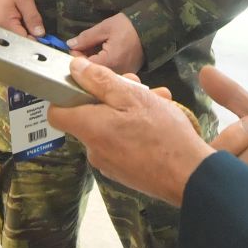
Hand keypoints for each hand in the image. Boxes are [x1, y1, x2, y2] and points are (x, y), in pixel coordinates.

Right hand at [0, 0, 45, 37]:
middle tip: (29, 18)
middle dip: (30, 33)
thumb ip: (33, 17)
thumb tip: (40, 33)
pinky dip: (18, 29)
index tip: (41, 30)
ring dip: (24, 31)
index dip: (36, 37)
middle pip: (21, 41)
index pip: (24, 41)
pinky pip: (12, 34)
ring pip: (17, 38)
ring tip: (22, 17)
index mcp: (5, 25)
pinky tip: (18, 19)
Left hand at [49, 58, 210, 205]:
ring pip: (110, 126)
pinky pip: (122, 142)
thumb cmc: (162, 134)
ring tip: (159, 100)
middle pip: (89, 115)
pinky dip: (135, 128)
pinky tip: (160, 120)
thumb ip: (100, 80)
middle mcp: (93, 149)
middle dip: (112, 96)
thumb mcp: (132, 96)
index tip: (88, 83)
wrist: (191, 177)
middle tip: (139, 86)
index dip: (67, 94)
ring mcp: (109, 163)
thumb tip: (74, 69)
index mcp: (89, 129)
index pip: (56, 112)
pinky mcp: (125, 172)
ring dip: (130, 109)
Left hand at [66, 12, 142, 73]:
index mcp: (111, 63)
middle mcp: (117, 74)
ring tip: (97, 47)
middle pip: (91, 74)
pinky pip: (110, 74)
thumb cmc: (130, 26)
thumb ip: (86, 38)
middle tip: (85, 45)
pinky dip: (104, 65)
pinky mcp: (127, 76)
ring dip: (94, 63)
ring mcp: (123, 77)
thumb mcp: (105, 27)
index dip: (76, 57)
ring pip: (100, 75)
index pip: (84, 67)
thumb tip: (70, 44)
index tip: (75, 46)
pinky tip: (105, 54)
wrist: (153, 28)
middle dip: (84, 60)